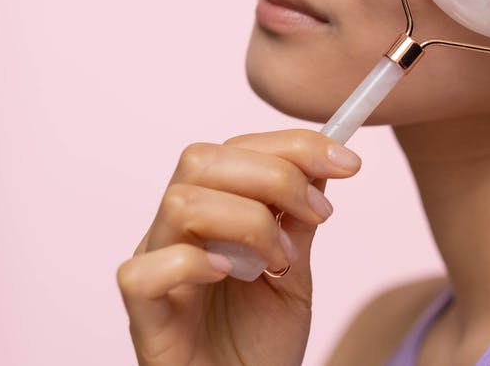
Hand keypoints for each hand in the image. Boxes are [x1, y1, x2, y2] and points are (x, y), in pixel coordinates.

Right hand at [117, 129, 362, 365]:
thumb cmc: (260, 342)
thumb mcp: (294, 272)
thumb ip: (298, 221)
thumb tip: (323, 162)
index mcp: (209, 212)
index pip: (235, 148)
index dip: (294, 146)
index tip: (347, 164)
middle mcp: (175, 232)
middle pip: (200, 161)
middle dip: (274, 175)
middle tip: (318, 214)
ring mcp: (155, 269)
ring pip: (179, 203)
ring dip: (248, 221)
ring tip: (279, 261)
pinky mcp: (145, 317)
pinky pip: (142, 272)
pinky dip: (190, 263)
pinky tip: (229, 275)